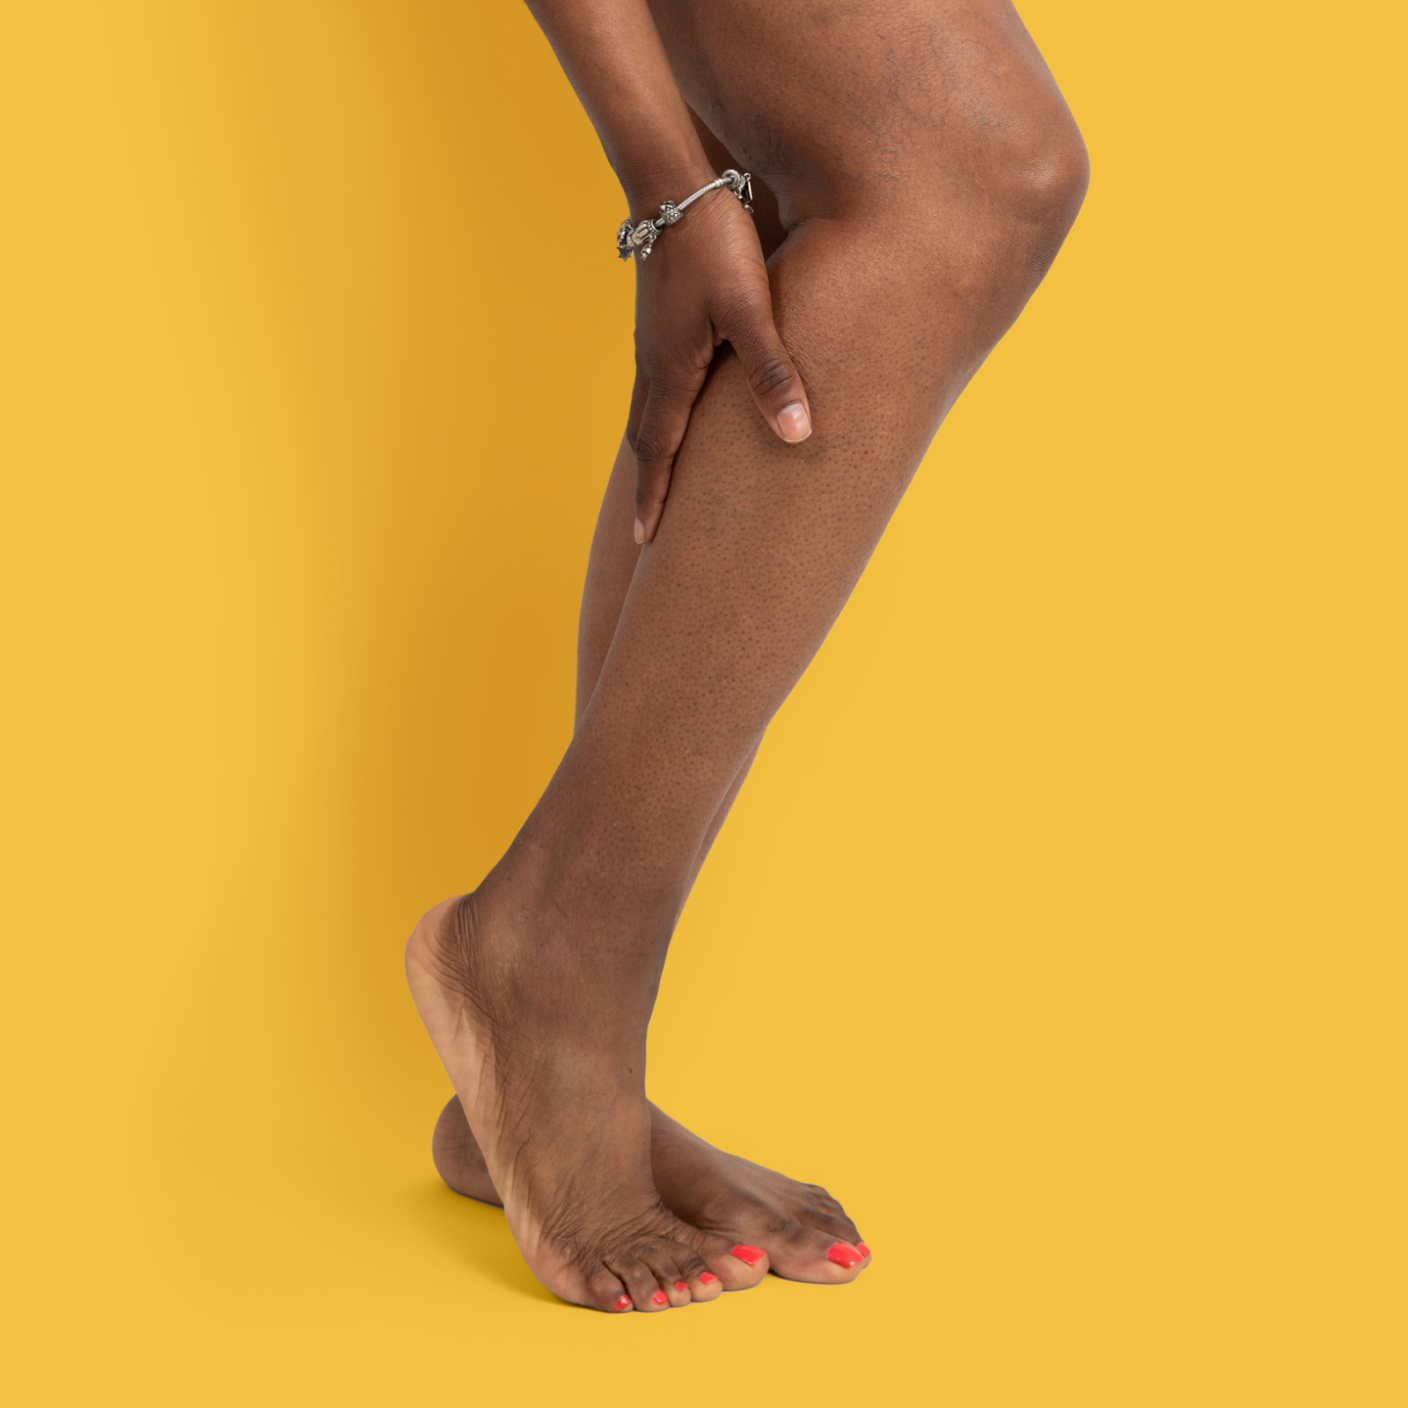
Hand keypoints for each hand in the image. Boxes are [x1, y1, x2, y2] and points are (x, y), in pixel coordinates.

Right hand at [626, 186, 810, 542]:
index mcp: (670, 372)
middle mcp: (653, 363)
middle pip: (644, 439)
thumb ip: (773, 373)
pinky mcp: (661, 319)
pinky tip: (675, 412)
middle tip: (646, 530)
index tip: (646, 542)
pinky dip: (657, 416)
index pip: (658, 452)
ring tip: (658, 481)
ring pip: (646, 410)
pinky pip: (653, 383)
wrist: (671, 180)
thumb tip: (797, 434)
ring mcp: (652, 340)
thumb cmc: (712, 243)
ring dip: (650, 451)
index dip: (654, 499)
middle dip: (647, 486)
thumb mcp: (750, 310)